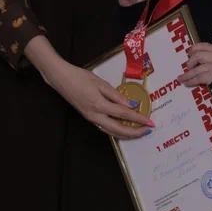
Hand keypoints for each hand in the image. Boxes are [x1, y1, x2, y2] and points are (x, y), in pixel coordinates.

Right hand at [40, 57, 154, 138]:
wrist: (61, 79)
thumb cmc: (80, 77)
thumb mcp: (100, 83)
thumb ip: (116, 95)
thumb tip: (131, 104)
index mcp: (99, 105)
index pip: (124, 114)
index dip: (138, 119)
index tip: (150, 122)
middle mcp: (95, 116)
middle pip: (118, 129)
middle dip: (134, 132)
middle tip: (147, 131)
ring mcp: (91, 118)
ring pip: (111, 131)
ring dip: (125, 133)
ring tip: (137, 131)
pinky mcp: (88, 117)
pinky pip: (105, 127)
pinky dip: (116, 130)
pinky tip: (122, 128)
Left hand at [178, 42, 211, 86]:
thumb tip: (196, 61)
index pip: (205, 45)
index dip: (195, 48)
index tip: (189, 52)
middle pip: (198, 56)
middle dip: (190, 62)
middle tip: (188, 66)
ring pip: (196, 69)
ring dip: (186, 75)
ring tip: (180, 78)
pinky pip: (198, 78)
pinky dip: (190, 81)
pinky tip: (186, 83)